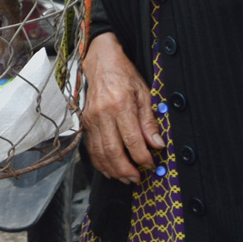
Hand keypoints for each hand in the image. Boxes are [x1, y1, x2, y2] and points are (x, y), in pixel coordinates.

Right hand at [80, 31, 163, 182]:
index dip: (142, 157)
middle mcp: (102, 114)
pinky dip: (100, 163)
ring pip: (99, 153)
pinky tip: (110, 170)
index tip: (151, 165)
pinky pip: (90, 148)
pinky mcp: (85, 123)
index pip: (132, 139)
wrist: (101, 63)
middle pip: (112, 150)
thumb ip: (149, 121)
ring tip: (126, 178)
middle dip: (126, 169)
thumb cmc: (124, 76)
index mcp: (120, 104)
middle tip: (137, 178)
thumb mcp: (144, 93)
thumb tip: (157, 144)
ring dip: (113, 170)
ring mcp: (91, 119)